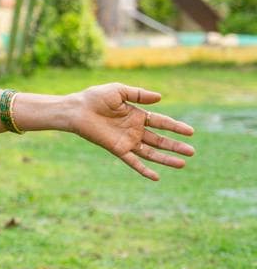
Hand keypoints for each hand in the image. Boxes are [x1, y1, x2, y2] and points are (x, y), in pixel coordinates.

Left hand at [68, 83, 194, 180]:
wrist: (76, 110)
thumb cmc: (95, 98)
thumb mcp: (119, 91)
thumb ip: (139, 94)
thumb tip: (160, 98)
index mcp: (137, 115)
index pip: (161, 122)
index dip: (175, 127)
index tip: (190, 132)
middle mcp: (134, 130)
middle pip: (160, 140)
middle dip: (175, 145)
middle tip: (192, 151)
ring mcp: (127, 141)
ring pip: (151, 152)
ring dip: (166, 159)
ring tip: (183, 164)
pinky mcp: (117, 149)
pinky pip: (133, 162)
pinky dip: (144, 170)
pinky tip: (156, 177)